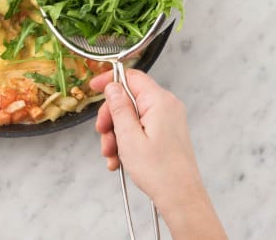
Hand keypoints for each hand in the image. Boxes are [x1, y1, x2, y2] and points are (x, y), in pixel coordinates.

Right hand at [90, 69, 225, 239]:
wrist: (181, 198)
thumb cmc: (159, 171)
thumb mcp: (129, 136)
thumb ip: (119, 107)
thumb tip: (112, 87)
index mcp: (159, 101)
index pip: (131, 77)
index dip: (110, 81)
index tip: (93, 88)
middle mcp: (167, 106)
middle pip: (128, 99)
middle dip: (111, 117)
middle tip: (103, 135)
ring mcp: (168, 120)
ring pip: (131, 116)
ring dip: (116, 134)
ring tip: (111, 155)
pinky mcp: (167, 132)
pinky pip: (140, 129)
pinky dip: (127, 141)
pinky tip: (119, 159)